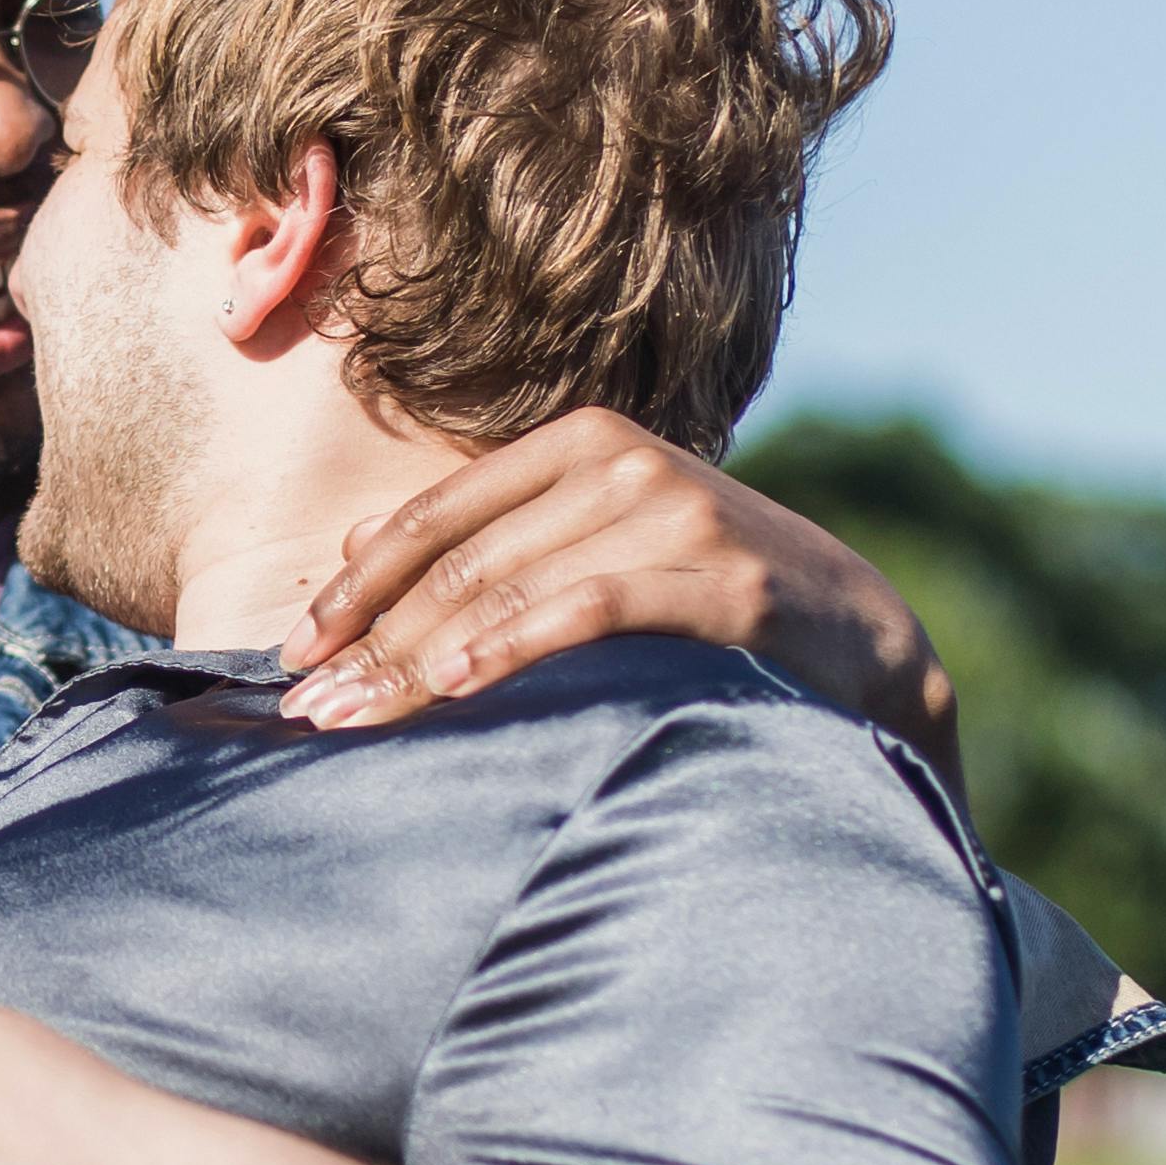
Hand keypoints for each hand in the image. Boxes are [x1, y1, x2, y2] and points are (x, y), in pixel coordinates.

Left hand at [279, 409, 962, 777]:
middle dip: (371, 642)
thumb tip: (352, 554)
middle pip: (460, 561)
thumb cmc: (713, 603)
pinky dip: (511, 649)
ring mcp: (676, 514)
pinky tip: (452, 690)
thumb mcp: (602, 547)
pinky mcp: (721, 578)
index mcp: (584, 442)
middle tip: (305, 713)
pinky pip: (590, 610)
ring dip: (416, 662)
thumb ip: (497, 542)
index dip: (356, 588)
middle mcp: (624, 463)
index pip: (437, 516)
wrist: (871, 639)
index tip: (294, 656)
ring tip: (352, 722)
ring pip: (509, 589)